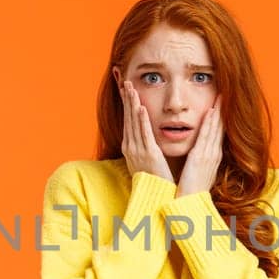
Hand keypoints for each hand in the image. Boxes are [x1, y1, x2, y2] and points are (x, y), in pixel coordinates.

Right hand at [113, 67, 173, 182]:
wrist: (155, 198)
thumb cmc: (153, 180)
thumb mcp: (145, 160)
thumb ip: (144, 147)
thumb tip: (144, 138)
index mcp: (130, 147)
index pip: (127, 120)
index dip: (125, 103)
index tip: (124, 88)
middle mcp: (131, 147)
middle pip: (128, 118)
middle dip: (126, 98)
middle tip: (124, 80)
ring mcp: (138, 151)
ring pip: (134, 123)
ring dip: (132, 104)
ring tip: (131, 88)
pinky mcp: (149, 155)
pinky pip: (144, 134)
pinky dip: (142, 120)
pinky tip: (141, 108)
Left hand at [176, 95, 222, 196]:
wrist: (190, 205)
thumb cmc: (193, 191)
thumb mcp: (199, 173)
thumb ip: (200, 162)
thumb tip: (199, 156)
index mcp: (213, 157)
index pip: (219, 133)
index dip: (222, 117)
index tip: (223, 104)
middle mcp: (214, 154)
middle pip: (220, 127)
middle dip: (223, 110)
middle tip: (226, 93)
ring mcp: (209, 155)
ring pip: (215, 128)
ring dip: (218, 111)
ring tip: (221, 96)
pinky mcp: (200, 157)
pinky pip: (205, 136)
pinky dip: (209, 123)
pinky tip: (211, 111)